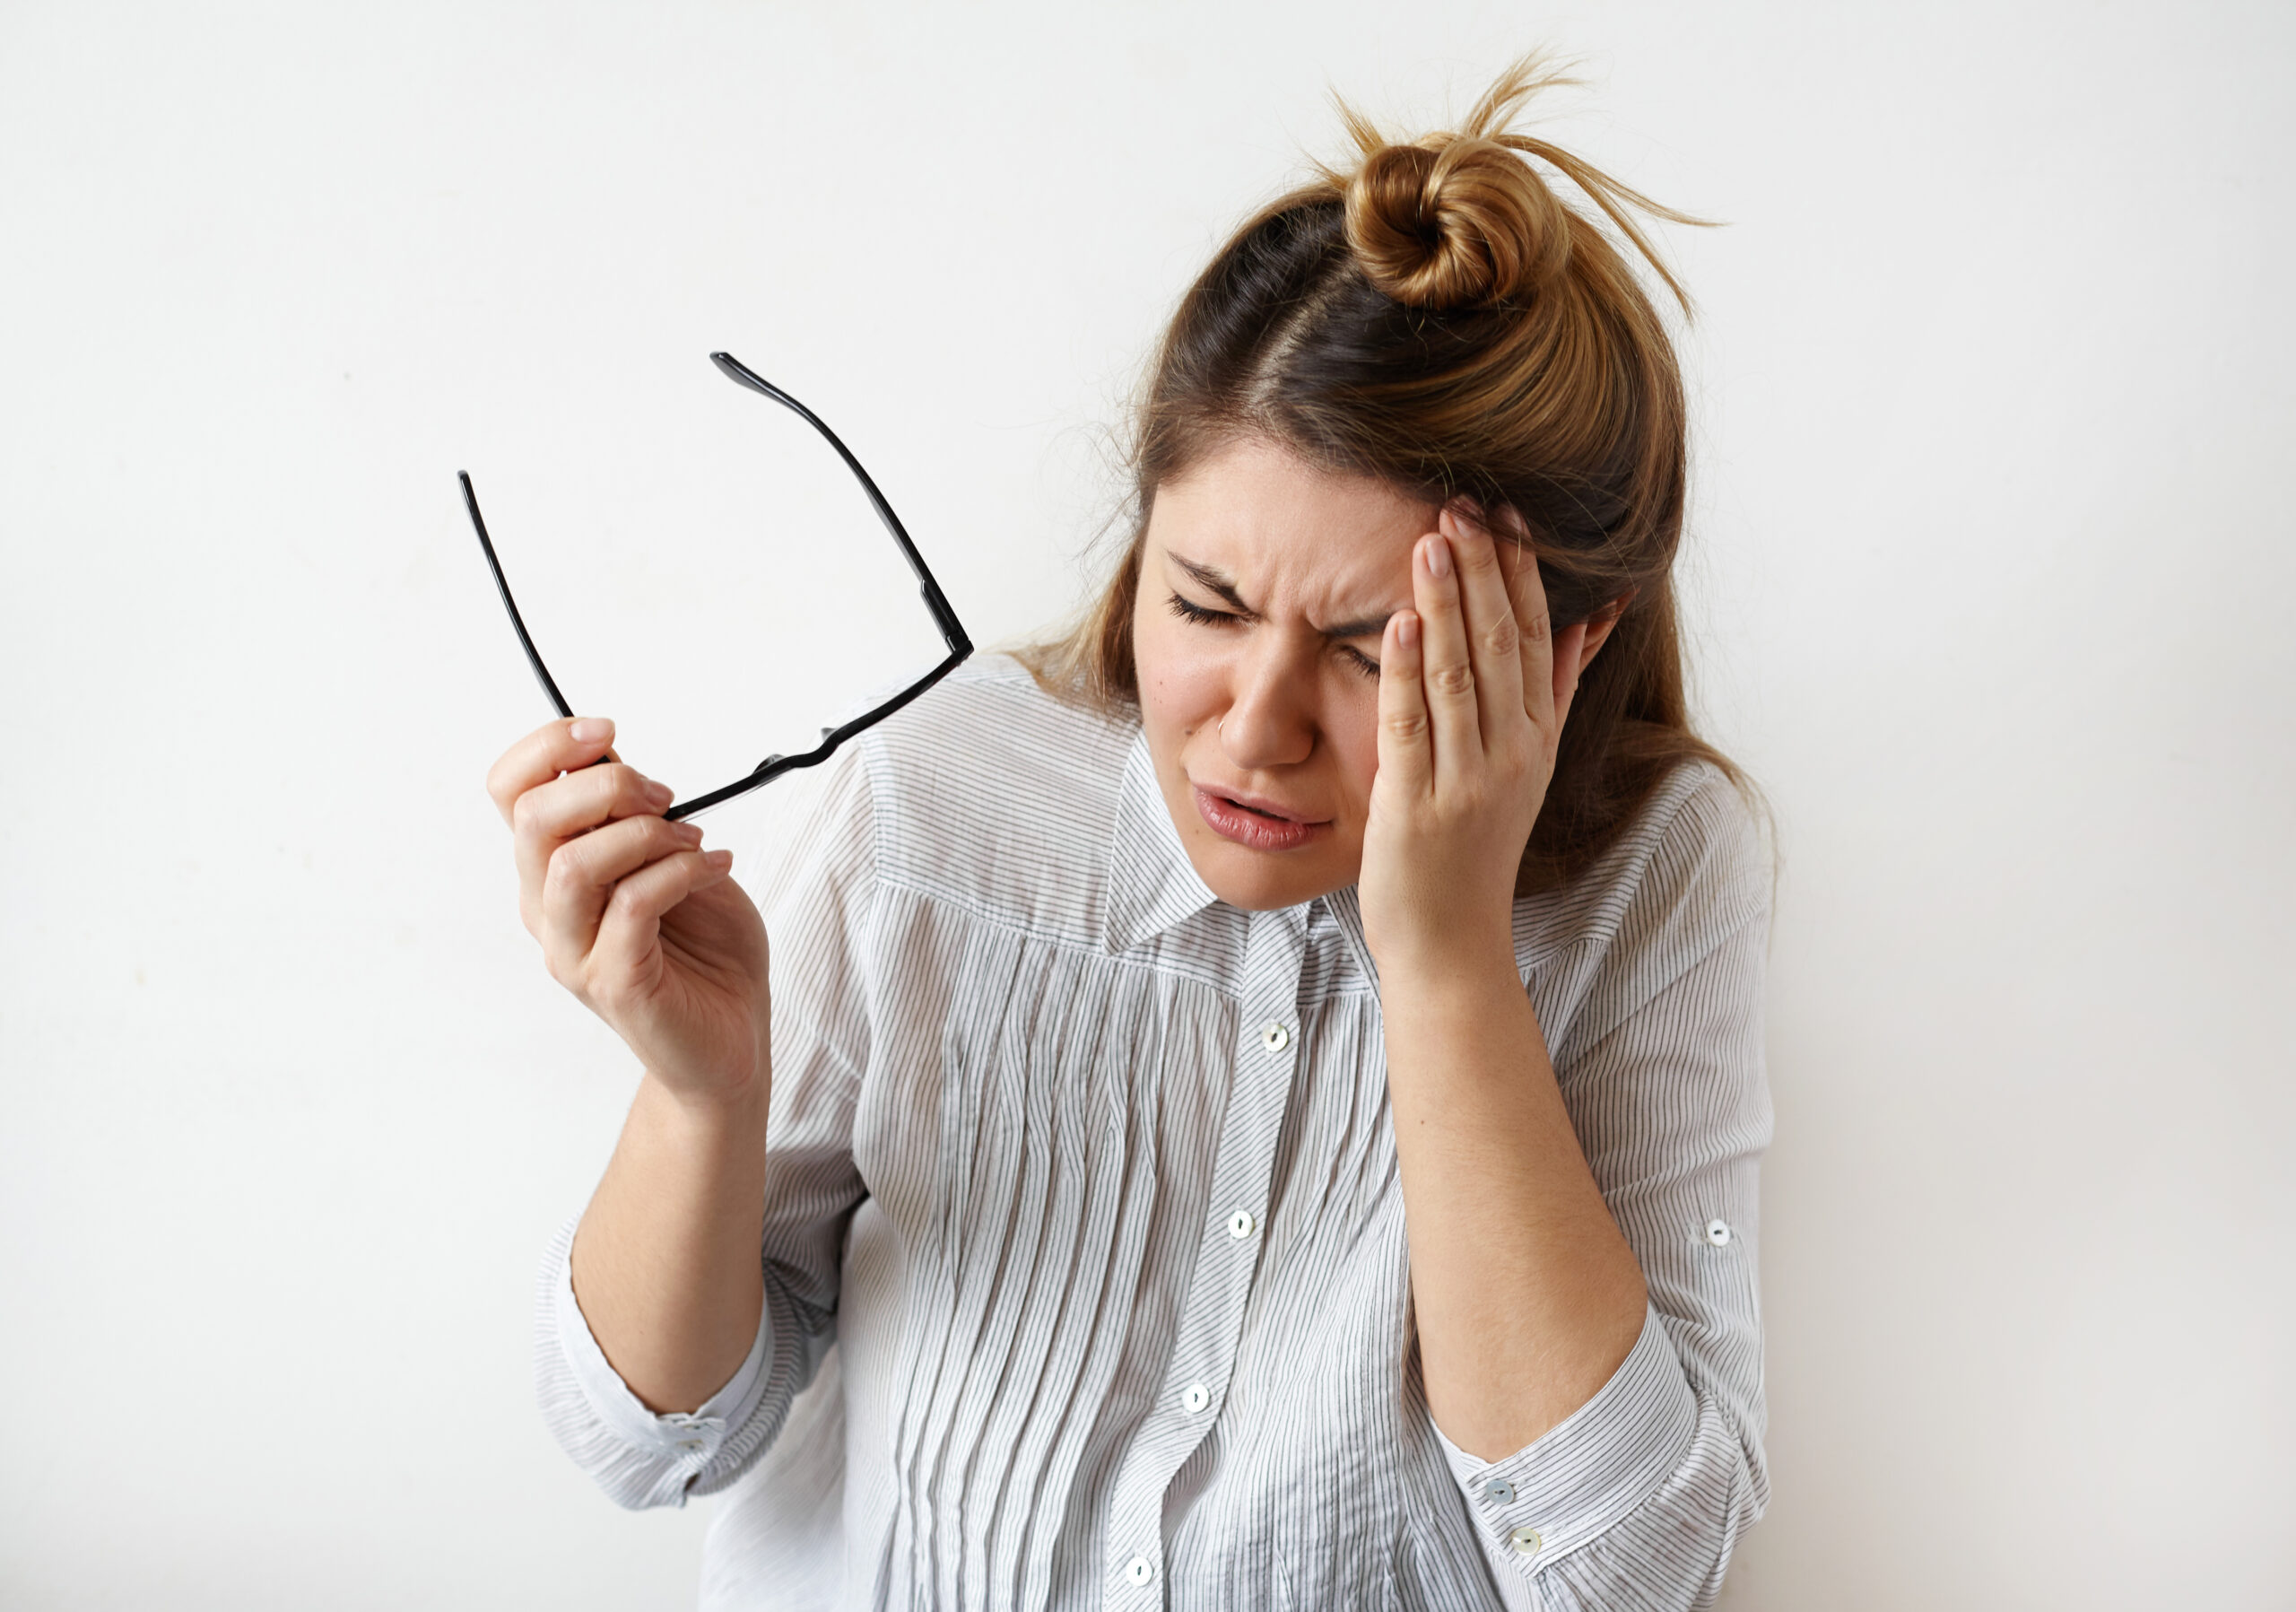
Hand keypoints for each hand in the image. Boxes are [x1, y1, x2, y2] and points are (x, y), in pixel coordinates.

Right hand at [486, 716, 770, 1109]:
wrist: (734, 1038)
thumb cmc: (705, 949)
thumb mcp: (673, 858)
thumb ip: (637, 814)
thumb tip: (614, 754)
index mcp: (551, 871)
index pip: (510, 793)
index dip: (547, 747)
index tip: (606, 732)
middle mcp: (549, 911)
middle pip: (533, 820)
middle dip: (607, 786)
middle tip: (666, 796)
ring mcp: (575, 952)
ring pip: (572, 866)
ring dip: (644, 834)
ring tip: (694, 841)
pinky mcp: (614, 984)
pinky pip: (632, 905)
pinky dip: (681, 872)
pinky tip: (716, 867)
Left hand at [1358, 504, 1589, 975]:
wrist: (1452, 944)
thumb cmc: (1475, 852)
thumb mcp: (1527, 767)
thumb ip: (1552, 693)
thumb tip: (1585, 623)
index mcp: (1536, 738)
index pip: (1535, 638)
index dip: (1520, 574)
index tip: (1506, 515)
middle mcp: (1512, 755)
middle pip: (1502, 645)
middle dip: (1484, 571)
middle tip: (1463, 504)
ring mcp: (1467, 782)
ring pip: (1460, 676)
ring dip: (1446, 604)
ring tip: (1432, 540)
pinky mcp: (1417, 807)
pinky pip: (1412, 728)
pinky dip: (1407, 672)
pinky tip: (1399, 623)